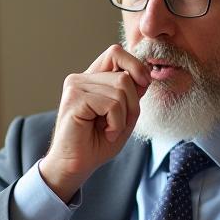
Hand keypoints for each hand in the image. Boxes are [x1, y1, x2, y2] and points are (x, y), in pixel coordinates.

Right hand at [39, 44, 148, 201]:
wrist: (75, 166)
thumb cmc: (97, 143)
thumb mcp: (124, 116)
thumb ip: (133, 95)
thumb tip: (145, 76)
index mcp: (92, 78)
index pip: (116, 53)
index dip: (136, 66)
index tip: (144, 85)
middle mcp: (81, 78)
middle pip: (124, 75)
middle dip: (133, 103)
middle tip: (121, 123)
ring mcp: (75, 86)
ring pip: (121, 89)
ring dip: (124, 116)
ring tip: (110, 130)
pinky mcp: (74, 99)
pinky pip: (111, 104)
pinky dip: (116, 123)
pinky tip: (106, 132)